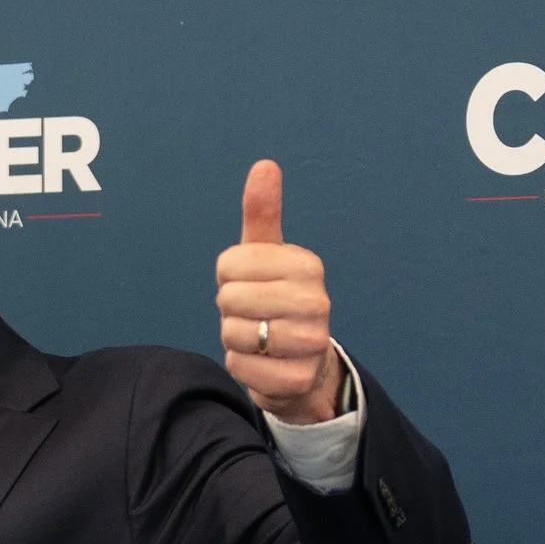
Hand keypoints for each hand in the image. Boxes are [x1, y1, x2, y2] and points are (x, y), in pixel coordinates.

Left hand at [216, 160, 343, 424]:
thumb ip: (262, 213)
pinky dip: (241, 366)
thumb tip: (264, 165)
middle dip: (231, 310)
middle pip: (229, 300)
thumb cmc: (275, 298)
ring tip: (259, 337)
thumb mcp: (267, 254)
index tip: (249, 284)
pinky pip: (240, 367)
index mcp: (306, 265)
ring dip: (235, 339)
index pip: (228, 265)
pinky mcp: (297, 378)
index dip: (228, 278)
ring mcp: (310, 342)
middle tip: (253, 313)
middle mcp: (316, 301)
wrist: (302, 360)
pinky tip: (262, 361)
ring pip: (233, 334)